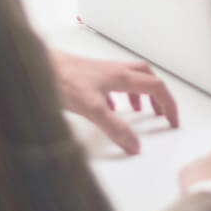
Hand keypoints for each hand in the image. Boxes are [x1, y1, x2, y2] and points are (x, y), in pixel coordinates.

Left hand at [48, 50, 178, 154]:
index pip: (156, 87)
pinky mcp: (87, 75)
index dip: (169, 104)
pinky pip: (111, 83)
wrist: (37, 66)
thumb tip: (135, 145)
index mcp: (121, 77)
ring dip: (140, 93)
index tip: (172, 120)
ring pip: (130, 78)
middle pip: (147, 77)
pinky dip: (118, 94)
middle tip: (162, 113)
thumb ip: (114, 127)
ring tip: (139, 111)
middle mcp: (114, 70)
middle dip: (158, 95)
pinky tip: (108, 107)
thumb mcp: (92, 108)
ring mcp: (100, 71)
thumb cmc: (61, 79)